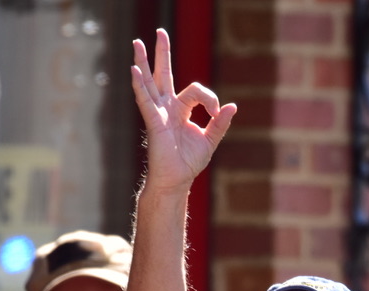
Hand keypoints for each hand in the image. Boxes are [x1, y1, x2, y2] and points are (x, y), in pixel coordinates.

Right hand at [130, 28, 235, 192]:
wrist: (177, 180)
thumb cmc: (189, 162)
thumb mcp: (210, 140)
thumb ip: (220, 123)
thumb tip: (233, 106)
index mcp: (181, 110)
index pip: (196, 91)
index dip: (210, 98)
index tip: (217, 112)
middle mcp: (168, 108)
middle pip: (164, 74)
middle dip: (162, 53)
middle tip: (159, 32)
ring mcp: (159, 113)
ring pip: (150, 82)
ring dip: (144, 61)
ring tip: (137, 42)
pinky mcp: (154, 122)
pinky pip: (146, 100)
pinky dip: (140, 84)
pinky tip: (135, 69)